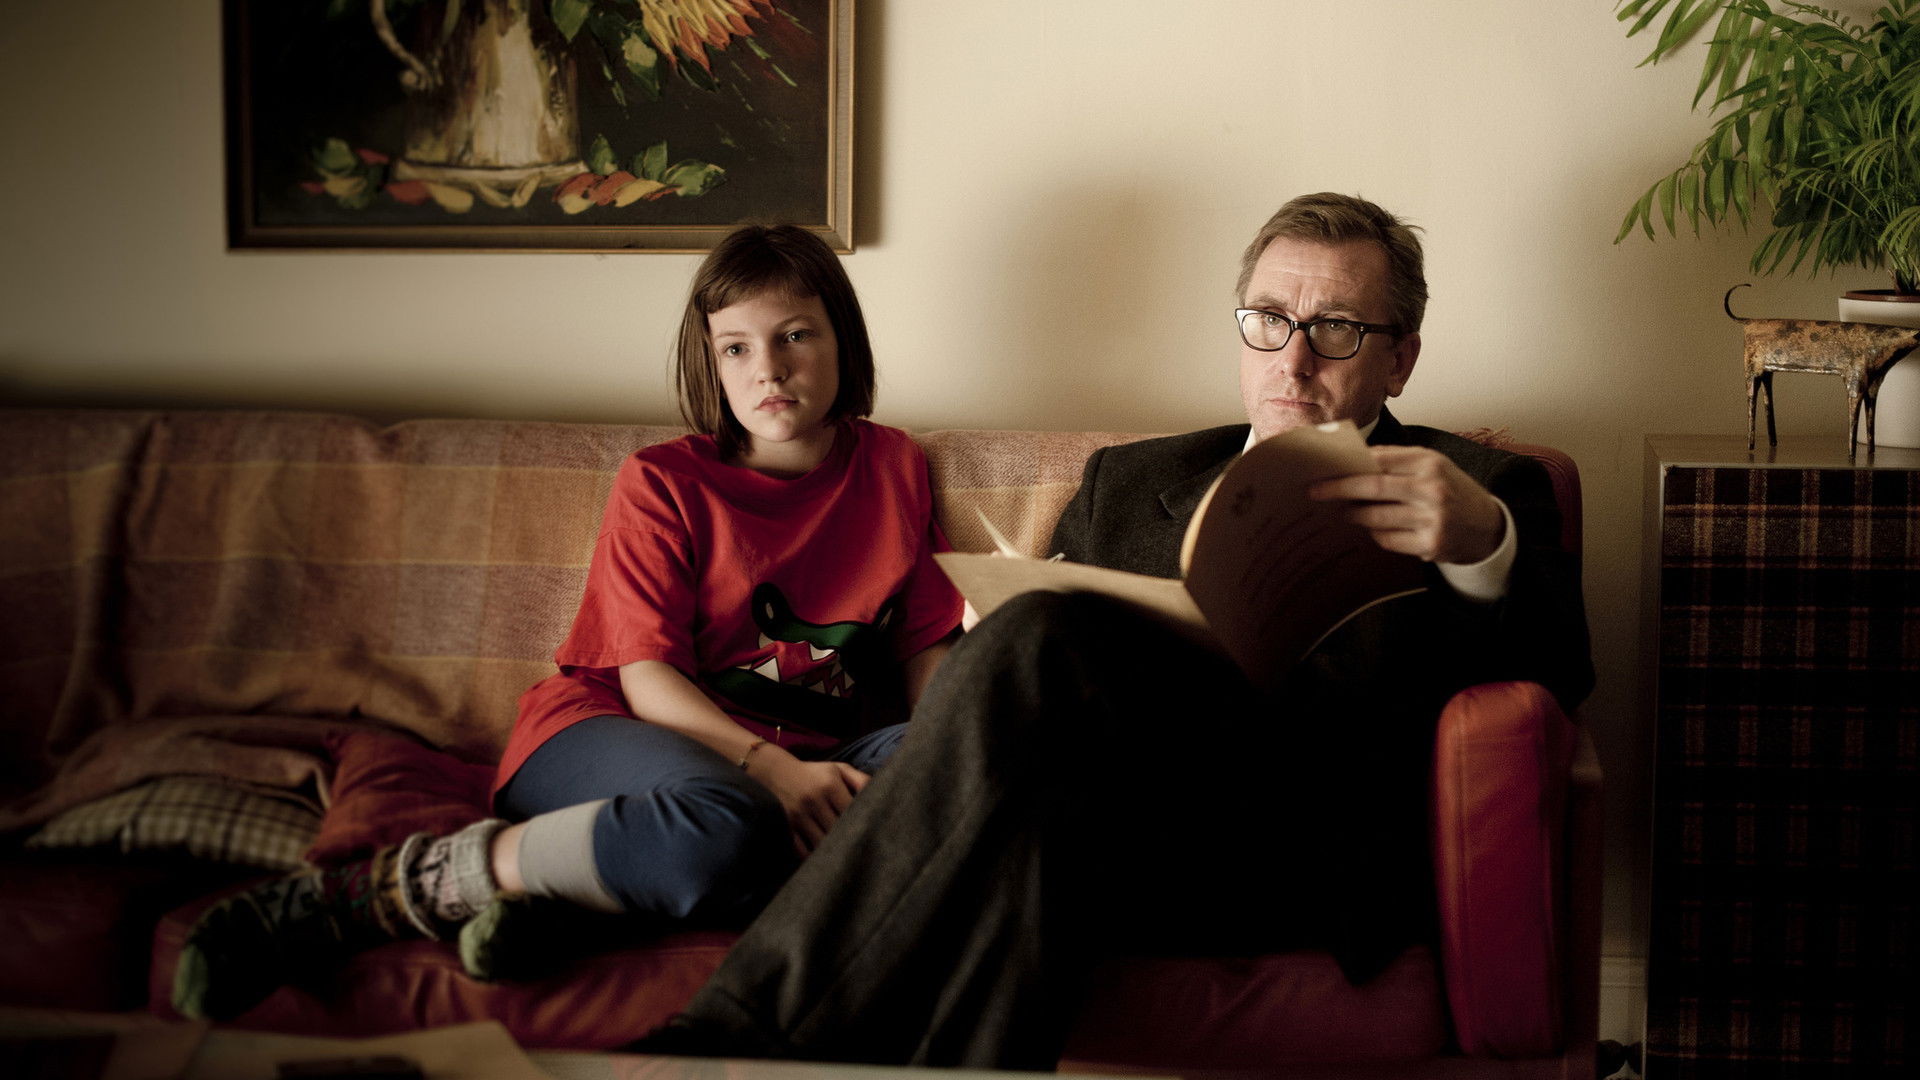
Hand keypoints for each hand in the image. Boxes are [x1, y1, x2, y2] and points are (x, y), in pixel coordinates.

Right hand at [747, 749, 868, 854]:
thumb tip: (881, 792)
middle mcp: (814, 800)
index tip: (871, 834)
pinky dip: (812, 857)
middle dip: (849, 841)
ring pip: (820, 842)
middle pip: (837, 830)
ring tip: (844, 859)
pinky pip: (801, 849)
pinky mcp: (786, 826)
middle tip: (862, 852)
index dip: (861, 824)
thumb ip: (860, 780)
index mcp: (830, 785)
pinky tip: (822, 860)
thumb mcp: (838, 769)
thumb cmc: (814, 773)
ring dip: (832, 851)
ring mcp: (798, 815)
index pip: (851, 811)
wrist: (774, 771)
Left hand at [1309, 445, 1505, 563]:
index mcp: (1430, 463)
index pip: (1379, 460)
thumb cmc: (1452, 491)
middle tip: (1315, 492)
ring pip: (1376, 518)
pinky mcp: (1431, 545)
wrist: (1488, 527)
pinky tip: (1376, 529)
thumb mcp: (1433, 466)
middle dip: (1339, 490)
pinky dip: (1376, 533)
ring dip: (1355, 515)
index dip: (1348, 466)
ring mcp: (1432, 519)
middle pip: (1373, 488)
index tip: (1324, 469)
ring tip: (1346, 512)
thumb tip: (1354, 458)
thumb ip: (1397, 460)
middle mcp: (1432, 489)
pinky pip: (1387, 539)